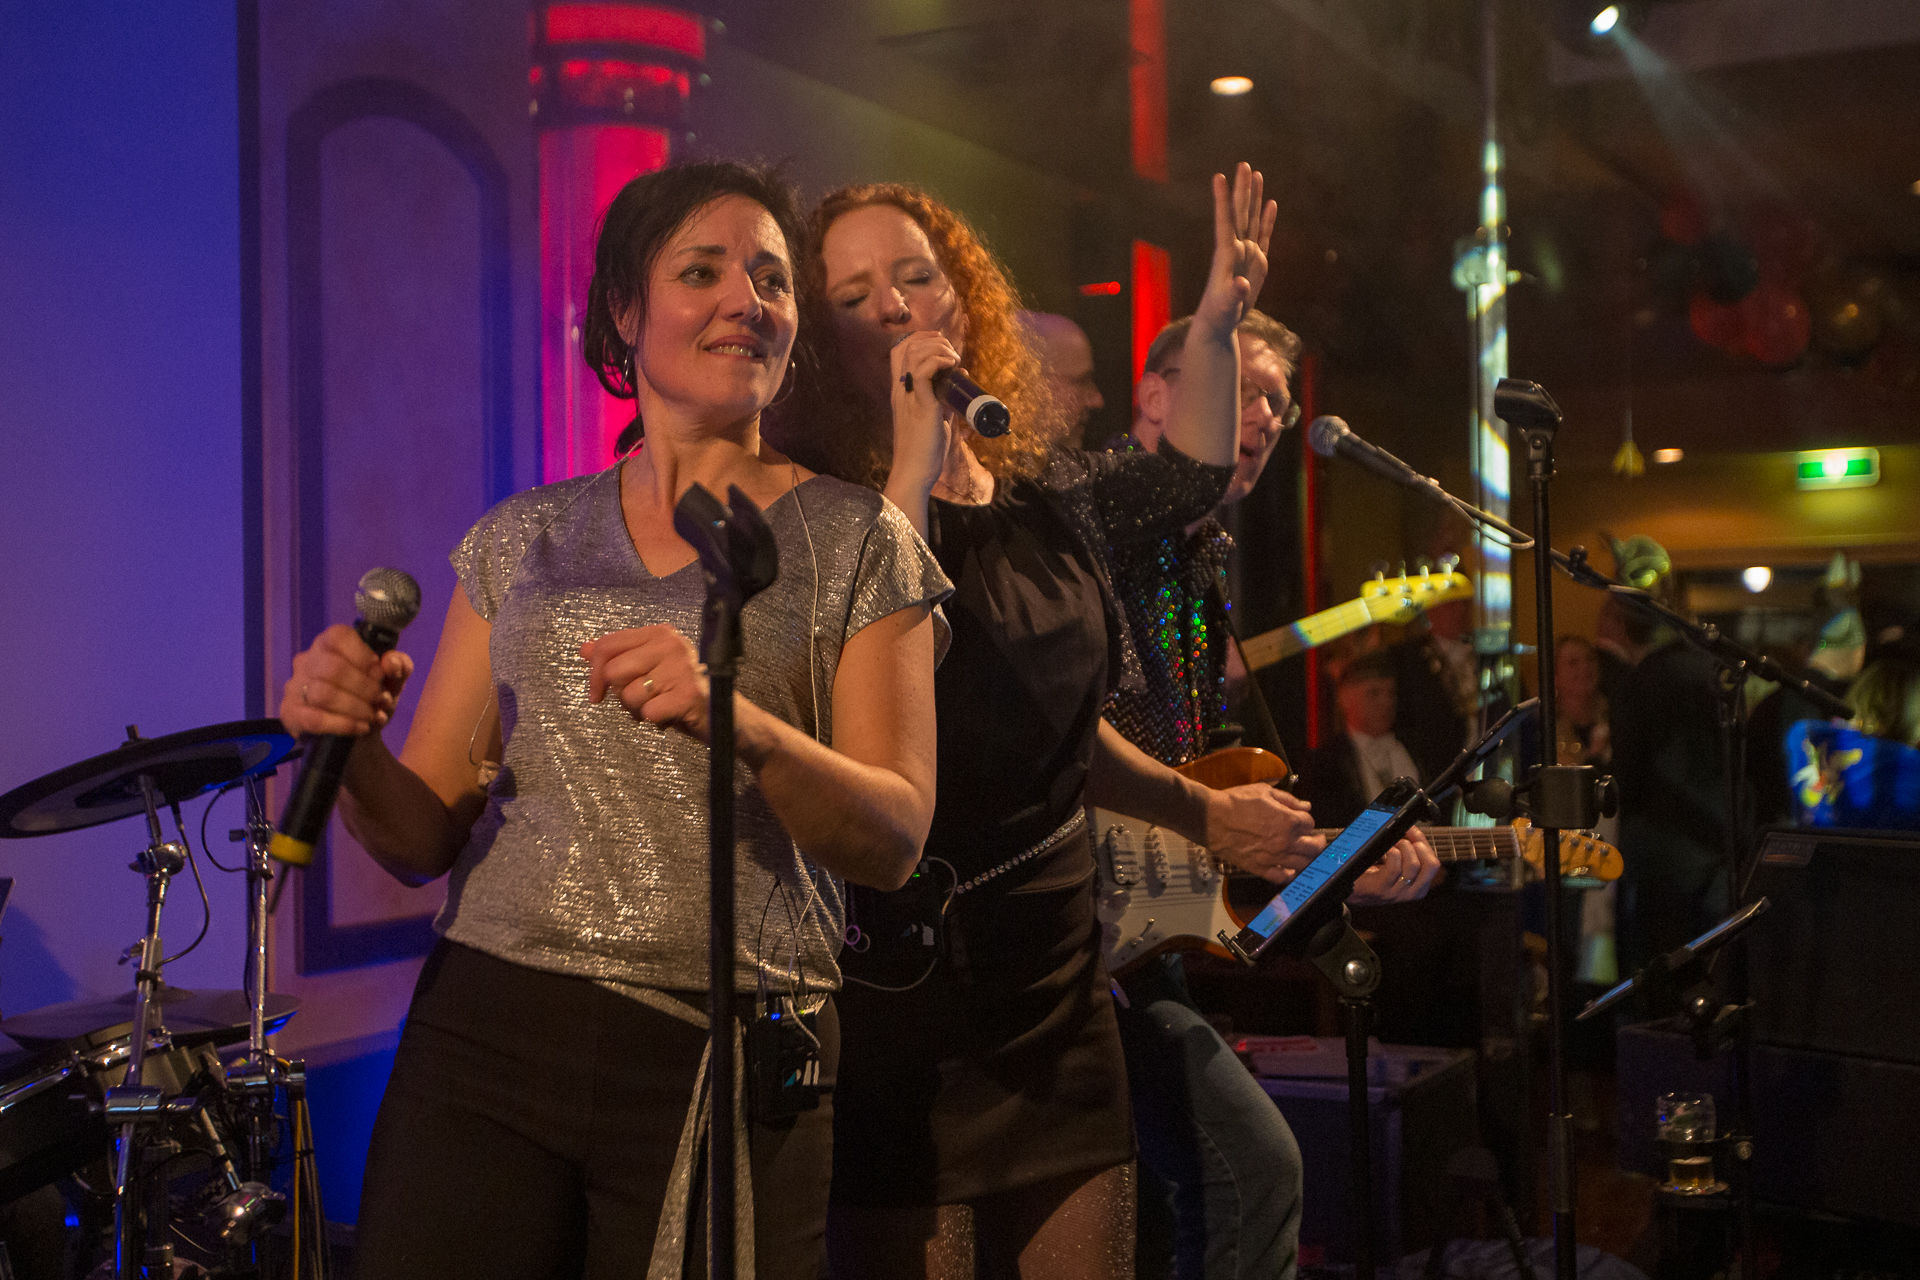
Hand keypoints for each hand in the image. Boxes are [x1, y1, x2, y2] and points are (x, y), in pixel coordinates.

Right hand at [279, 624, 410, 737]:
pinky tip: (361, 727)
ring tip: (373, 715)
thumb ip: (399, 666)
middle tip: (382, 700)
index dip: (363, 656)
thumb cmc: (371, 698)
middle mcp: (307, 660)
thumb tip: (391, 662)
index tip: (380, 674)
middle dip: (365, 687)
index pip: (339, 636)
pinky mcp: (290, 713)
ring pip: (323, 693)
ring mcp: (294, 687)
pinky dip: (344, 724)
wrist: (358, 738)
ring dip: (356, 707)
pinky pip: (314, 719)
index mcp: (329, 644)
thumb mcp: (392, 681)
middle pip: (333, 668)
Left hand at [582, 625, 711, 740]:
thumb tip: (584, 649)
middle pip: (614, 671)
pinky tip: (669, 716)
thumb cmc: (682, 690)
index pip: (608, 645)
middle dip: (620, 695)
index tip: (597, 694)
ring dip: (638, 710)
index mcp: (659, 634)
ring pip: (629, 694)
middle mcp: (671, 645)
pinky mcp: (687, 694)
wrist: (726, 716)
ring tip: (659, 707)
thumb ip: (618, 657)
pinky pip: (647, 712)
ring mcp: (681, 668)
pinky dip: (654, 720)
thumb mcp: (649, 669)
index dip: (594, 673)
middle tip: (639, 703)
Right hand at [889, 329, 963, 493]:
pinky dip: (939, 361)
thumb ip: (945, 396)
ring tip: (954, 360)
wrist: (915, 472)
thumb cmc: (925, 449)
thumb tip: (962, 376)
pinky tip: (952, 365)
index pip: (900, 351)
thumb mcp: (936, 415)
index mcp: (901, 391)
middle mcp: (901, 389)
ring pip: (915, 353)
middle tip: (951, 353)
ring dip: (939, 349)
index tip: (941, 343)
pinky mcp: (921, 405)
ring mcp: (908, 396)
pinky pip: (924, 371)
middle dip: (933, 340)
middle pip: (908, 346)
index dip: (919, 338)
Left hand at [1193, 162, 1276, 338]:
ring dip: (1254, 197)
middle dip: (1242, 189)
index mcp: (1226, 254)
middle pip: (1239, 213)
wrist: (1219, 322)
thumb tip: (1241, 284)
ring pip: (1251, 219)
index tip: (1219, 177)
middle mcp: (1236, 248)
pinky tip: (1270, 203)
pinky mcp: (1257, 261)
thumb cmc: (1219, 315)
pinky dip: (1266, 219)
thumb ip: (1233, 294)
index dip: (1222, 200)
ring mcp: (1247, 253)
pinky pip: (1263, 234)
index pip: (1224, 221)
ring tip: (1256, 174)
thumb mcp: (1225, 305)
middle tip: (1244, 164)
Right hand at [1203, 784, 1324, 882]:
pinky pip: (1282, 877)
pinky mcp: (1260, 867)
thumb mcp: (1264, 792)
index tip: (1302, 820)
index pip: (1310, 824)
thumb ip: (1289, 800)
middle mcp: (1285, 841)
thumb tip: (1306, 807)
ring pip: (1303, 864)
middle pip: (1314, 847)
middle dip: (1318, 841)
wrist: (1210, 818)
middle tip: (1317, 839)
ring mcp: (1273, 857)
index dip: (1307, 820)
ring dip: (1308, 858)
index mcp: (1288, 821)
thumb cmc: (1235, 802)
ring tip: (1306, 854)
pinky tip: (1289, 868)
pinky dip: (1289, 874)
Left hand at [1348, 827, 1441, 903]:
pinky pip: (1394, 868)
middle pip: (1431, 865)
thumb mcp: (1397, 863)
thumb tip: (1412, 828)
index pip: (1433, 863)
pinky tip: (1384, 851)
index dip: (1424, 842)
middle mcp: (1412, 891)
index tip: (1413, 829)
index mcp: (1419, 886)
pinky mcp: (1381, 889)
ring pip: (1413, 864)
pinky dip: (1391, 853)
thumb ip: (1408, 850)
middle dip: (1419, 844)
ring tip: (1391, 843)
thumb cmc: (1373, 872)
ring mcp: (1397, 893)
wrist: (1349, 887)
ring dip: (1403, 846)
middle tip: (1404, 837)